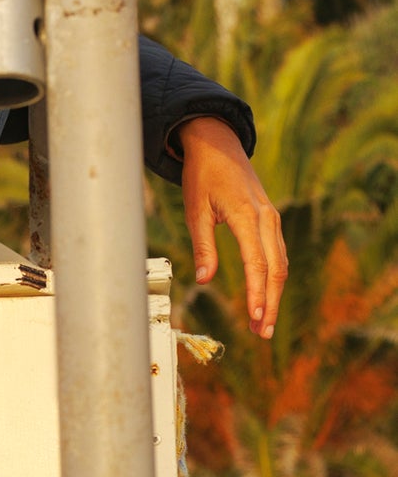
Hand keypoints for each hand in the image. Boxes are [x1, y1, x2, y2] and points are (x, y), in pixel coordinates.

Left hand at [178, 116, 286, 338]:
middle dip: (270, 302)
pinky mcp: (269, 220)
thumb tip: (206, 280)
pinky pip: (276, 253)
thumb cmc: (202, 175)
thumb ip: (203, 245)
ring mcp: (271, 219)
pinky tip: (265, 295)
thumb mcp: (196, 210)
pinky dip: (273, 277)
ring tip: (262, 321)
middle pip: (275, 269)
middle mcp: (267, 219)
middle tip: (262, 331)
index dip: (257, 292)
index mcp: (248, 216)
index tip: (254, 316)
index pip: (257, 263)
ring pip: (280, 263)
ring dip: (273, 293)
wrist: (218, 144)